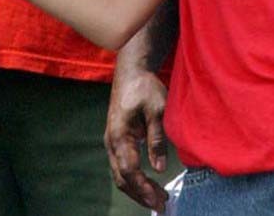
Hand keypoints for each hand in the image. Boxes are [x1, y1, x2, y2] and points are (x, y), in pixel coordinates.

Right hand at [105, 59, 169, 210]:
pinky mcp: (116, 140)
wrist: (131, 70)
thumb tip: (159, 168)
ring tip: (158, 198)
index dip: (143, 187)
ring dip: (137, 189)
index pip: (129, 170)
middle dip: (141, 194)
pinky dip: (134, 179)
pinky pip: (121, 166)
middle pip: (122, 178)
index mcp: (119, 134)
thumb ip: (157, 139)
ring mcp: (111, 141)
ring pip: (120, 175)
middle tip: (162, 205)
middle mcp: (111, 141)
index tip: (159, 199)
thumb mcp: (157, 110)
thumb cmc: (144, 87)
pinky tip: (149, 183)